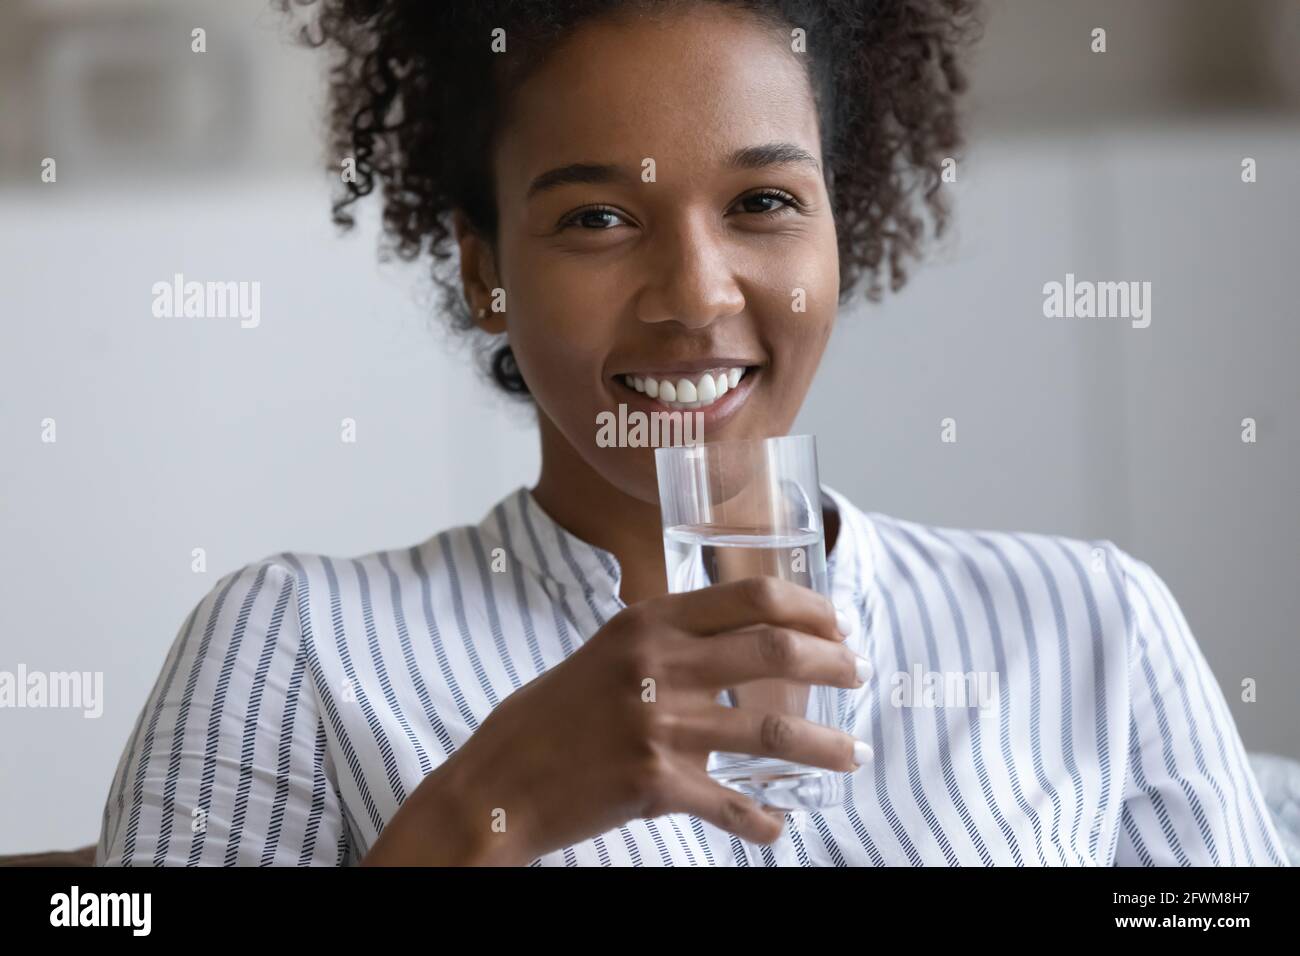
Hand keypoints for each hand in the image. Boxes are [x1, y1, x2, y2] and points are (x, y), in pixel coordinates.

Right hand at [371, 575, 869, 864]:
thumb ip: (665, 642)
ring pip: (770, 730)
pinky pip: (732, 804)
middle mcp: (656, 665)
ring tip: (854, 754)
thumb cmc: (549, 717)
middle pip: (774, 653)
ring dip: (825, 745)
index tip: (837, 625)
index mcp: (646, 623)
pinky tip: (778, 824)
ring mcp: (658, 725)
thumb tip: (734, 643)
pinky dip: (762, 819)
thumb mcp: (605, 654)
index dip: (808, 610)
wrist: (497, 782)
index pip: (749, 597)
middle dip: (833, 664)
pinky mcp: (655, 783)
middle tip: (858, 675)